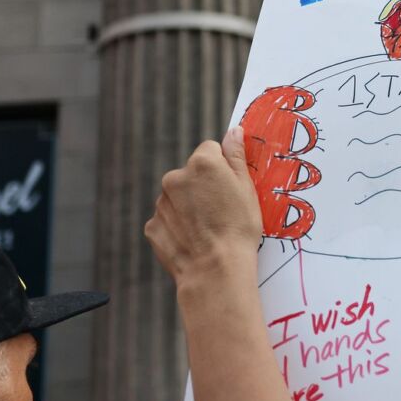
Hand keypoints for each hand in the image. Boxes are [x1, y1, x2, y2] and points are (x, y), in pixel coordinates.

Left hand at [144, 126, 263, 290]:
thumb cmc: (238, 228)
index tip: (231, 186)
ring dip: (190, 206)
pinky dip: (179, 226)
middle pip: (191, 173)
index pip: (210, 150)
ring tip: (209, 228)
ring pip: (178, 197)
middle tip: (222, 210)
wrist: (215, 269)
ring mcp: (161, 203)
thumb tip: (233, 131)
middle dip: (203, 186)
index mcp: (202, 163)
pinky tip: (195, 239)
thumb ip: (236, 156)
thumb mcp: (247, 188)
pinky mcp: (153, 225)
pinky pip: (168, 219)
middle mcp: (175, 177)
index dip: (223, 167)